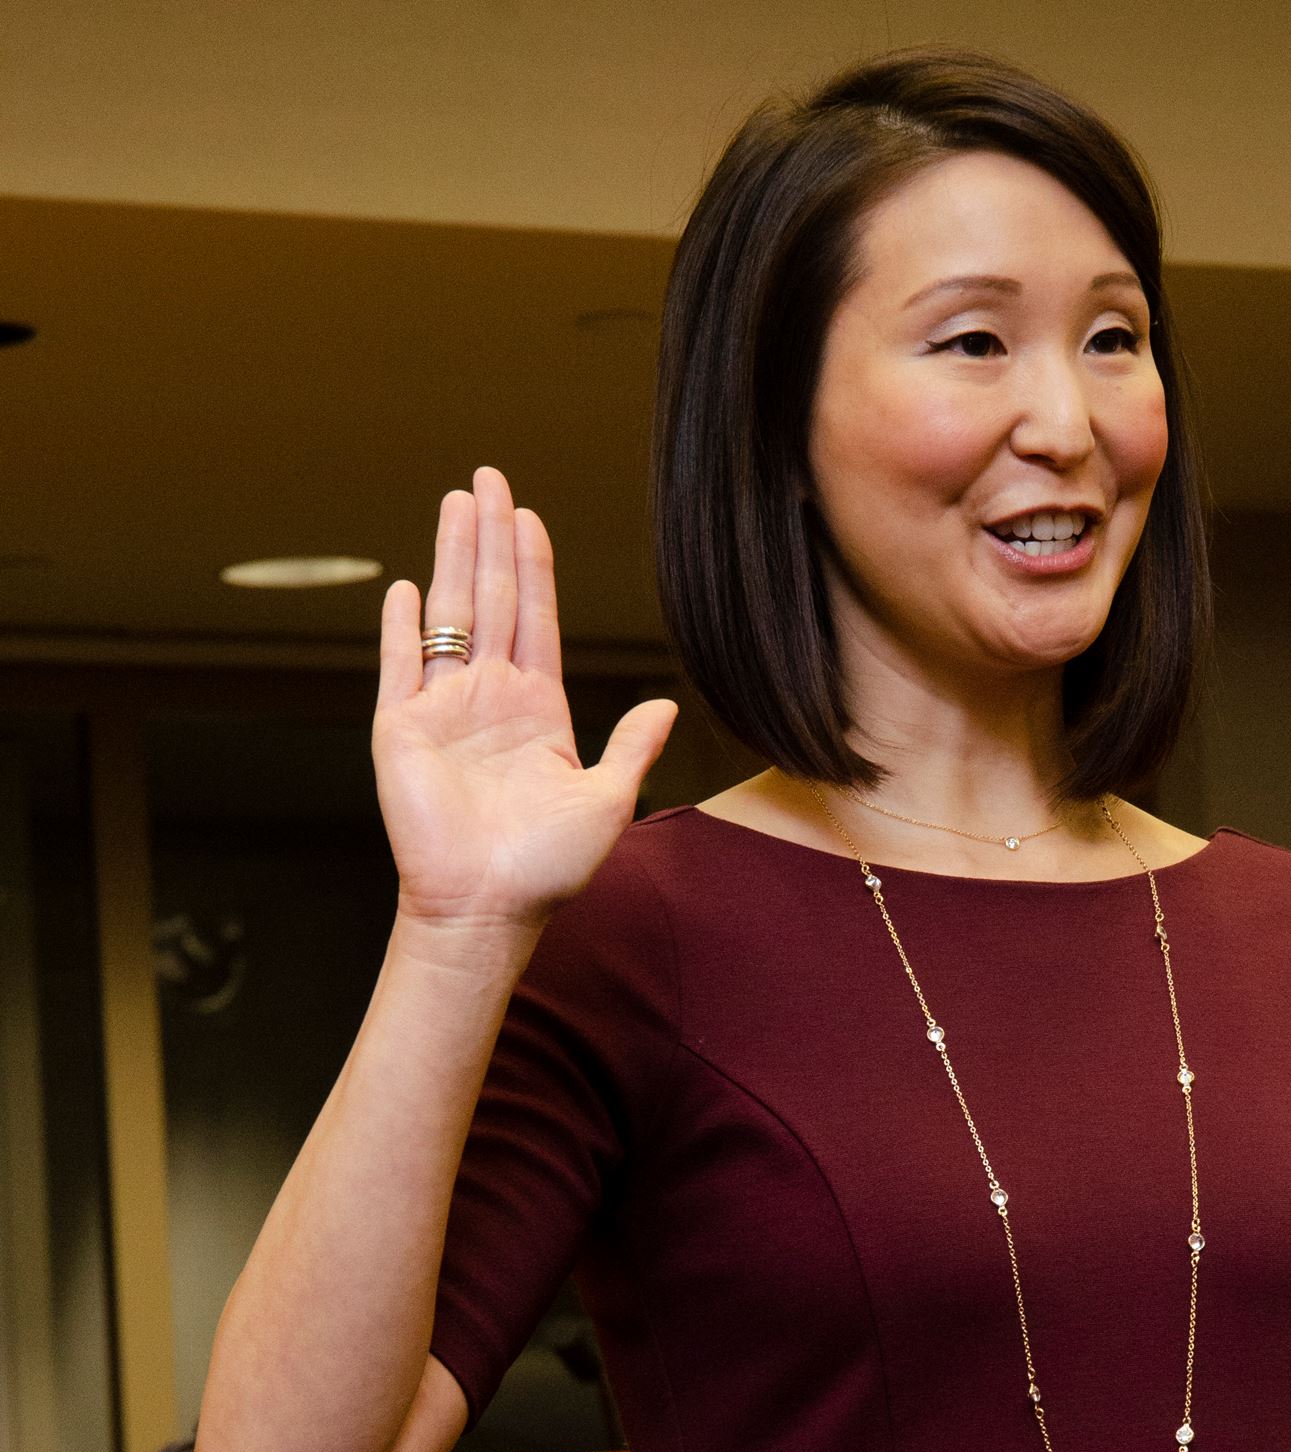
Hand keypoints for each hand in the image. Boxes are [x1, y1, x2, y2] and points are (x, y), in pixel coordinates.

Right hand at [372, 465, 676, 934]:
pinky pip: (399, 665)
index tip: (529, 516)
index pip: (536, 619)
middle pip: (492, 599)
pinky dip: (402, 626)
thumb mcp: (609, 801)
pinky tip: (406, 585)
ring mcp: (442, 712)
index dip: (534, 566)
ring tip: (457, 502)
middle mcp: (489, 701)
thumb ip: (632, 747)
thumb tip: (666, 706)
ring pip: (450, 615)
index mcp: (537, 712)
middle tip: (490, 478)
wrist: (487, 910)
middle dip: (491, 538)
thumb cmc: (548, 869)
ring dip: (453, 558)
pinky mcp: (402, 731)